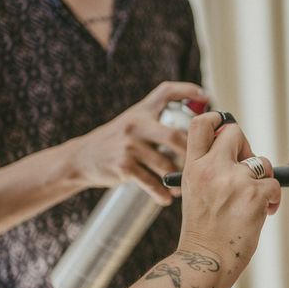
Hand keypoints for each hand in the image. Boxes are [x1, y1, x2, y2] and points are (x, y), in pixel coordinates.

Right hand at [69, 81, 207, 204]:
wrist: (81, 158)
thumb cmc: (116, 141)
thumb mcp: (133, 122)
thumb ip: (158, 121)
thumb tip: (196, 130)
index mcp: (142, 111)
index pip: (166, 92)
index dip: (187, 89)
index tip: (206, 96)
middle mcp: (136, 125)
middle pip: (175, 136)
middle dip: (192, 152)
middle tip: (203, 163)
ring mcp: (129, 146)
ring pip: (166, 164)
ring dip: (179, 179)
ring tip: (184, 186)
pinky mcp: (124, 167)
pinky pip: (152, 183)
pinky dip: (162, 193)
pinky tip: (167, 198)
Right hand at [177, 112, 280, 287]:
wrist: (204, 263)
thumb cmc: (202, 234)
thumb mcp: (194, 193)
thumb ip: (209, 171)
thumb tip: (239, 156)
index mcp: (192, 167)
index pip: (202, 124)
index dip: (217, 121)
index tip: (225, 132)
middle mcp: (211, 168)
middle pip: (235, 132)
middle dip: (246, 148)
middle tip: (246, 171)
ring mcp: (233, 181)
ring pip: (261, 162)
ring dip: (264, 179)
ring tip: (255, 201)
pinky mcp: (254, 195)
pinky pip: (274, 186)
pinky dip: (273, 200)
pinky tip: (263, 214)